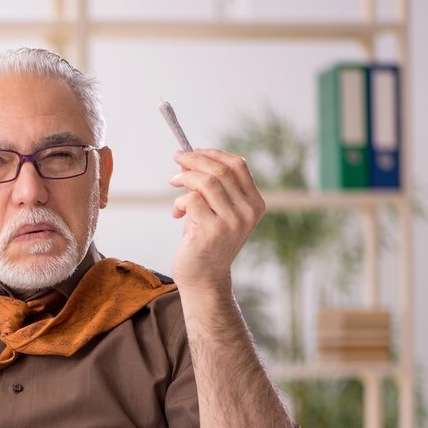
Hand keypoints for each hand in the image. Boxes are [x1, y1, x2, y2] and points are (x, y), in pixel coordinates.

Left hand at [168, 148, 264, 291]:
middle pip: (220, 170)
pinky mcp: (212, 231)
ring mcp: (232, 222)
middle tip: (176, 158)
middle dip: (193, 160)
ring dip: (183, 178)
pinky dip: (179, 201)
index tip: (193, 151)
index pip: (238, 165)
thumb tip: (190, 157)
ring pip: (205, 182)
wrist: (203, 276)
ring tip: (172, 182)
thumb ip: (211, 186)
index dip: (213, 153)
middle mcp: (248, 212)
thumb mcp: (215, 209)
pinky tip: (176, 213)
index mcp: (254, 203)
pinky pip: (191, 200)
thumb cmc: (206, 239)